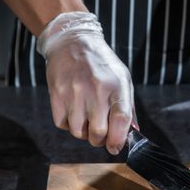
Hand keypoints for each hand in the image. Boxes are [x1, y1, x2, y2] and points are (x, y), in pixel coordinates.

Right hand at [37, 12, 133, 154]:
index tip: (115, 148)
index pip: (121, 119)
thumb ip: (128, 106)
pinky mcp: (57, 94)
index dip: (119, 139)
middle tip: (100, 135)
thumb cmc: (101, 63)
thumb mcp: (123, 79)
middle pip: (98, 132)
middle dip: (100, 140)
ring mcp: (74, 92)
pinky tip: (74, 113)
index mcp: (117, 85)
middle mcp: (96, 89)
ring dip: (83, 133)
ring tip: (86, 121)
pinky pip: (62, 124)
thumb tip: (132, 133)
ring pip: (78, 132)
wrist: (72, 41)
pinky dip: (69, 125)